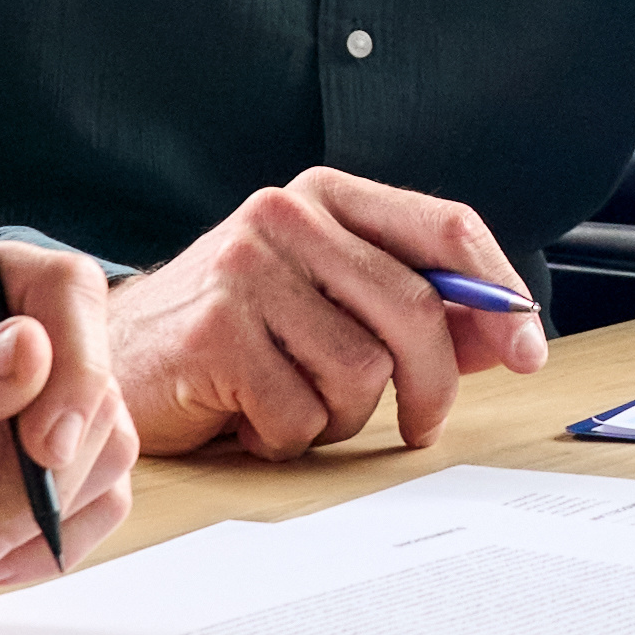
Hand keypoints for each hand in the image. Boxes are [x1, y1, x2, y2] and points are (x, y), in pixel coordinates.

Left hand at [0, 233, 139, 607]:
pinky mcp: (69, 459)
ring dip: (34, 514)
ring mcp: (48, 397)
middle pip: (97, 379)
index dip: (76, 361)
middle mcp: (12, 329)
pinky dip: (47, 539)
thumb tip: (32, 348)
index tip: (44, 447)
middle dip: (43, 471)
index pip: (62, 288)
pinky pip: (109, 497)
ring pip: (111, 444)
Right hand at [118, 168, 548, 459]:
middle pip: (416, 310)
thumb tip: (506, 335)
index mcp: (323, 197)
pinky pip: (303, 414)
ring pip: (364, 372)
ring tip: (294, 404)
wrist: (107, 358)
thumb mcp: (322, 301)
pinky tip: (250, 419)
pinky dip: (288, 437)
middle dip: (434, 384)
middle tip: (422, 422)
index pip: (445, 227)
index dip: (498, 294)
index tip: (527, 351)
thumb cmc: (226, 334)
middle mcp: (286, 217)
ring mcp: (246, 270)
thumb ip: (412, 308)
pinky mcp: (215, 333)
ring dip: (341, 416)